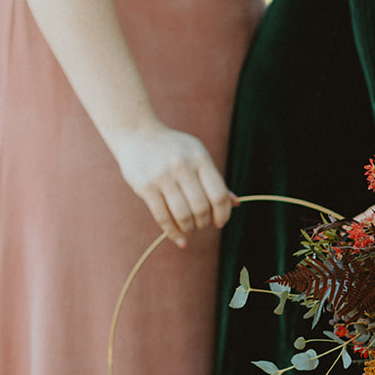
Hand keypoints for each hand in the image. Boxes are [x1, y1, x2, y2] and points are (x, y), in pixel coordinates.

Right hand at [111, 124, 233, 246]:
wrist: (137, 134)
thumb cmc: (174, 149)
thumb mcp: (197, 156)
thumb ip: (215, 179)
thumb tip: (237, 203)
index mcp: (200, 159)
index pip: (219, 195)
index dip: (223, 214)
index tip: (220, 222)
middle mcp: (182, 166)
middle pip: (201, 207)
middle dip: (204, 222)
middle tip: (201, 225)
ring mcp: (162, 176)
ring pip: (183, 215)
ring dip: (190, 228)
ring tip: (190, 229)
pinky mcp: (145, 186)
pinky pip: (162, 217)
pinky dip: (173, 233)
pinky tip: (180, 239)